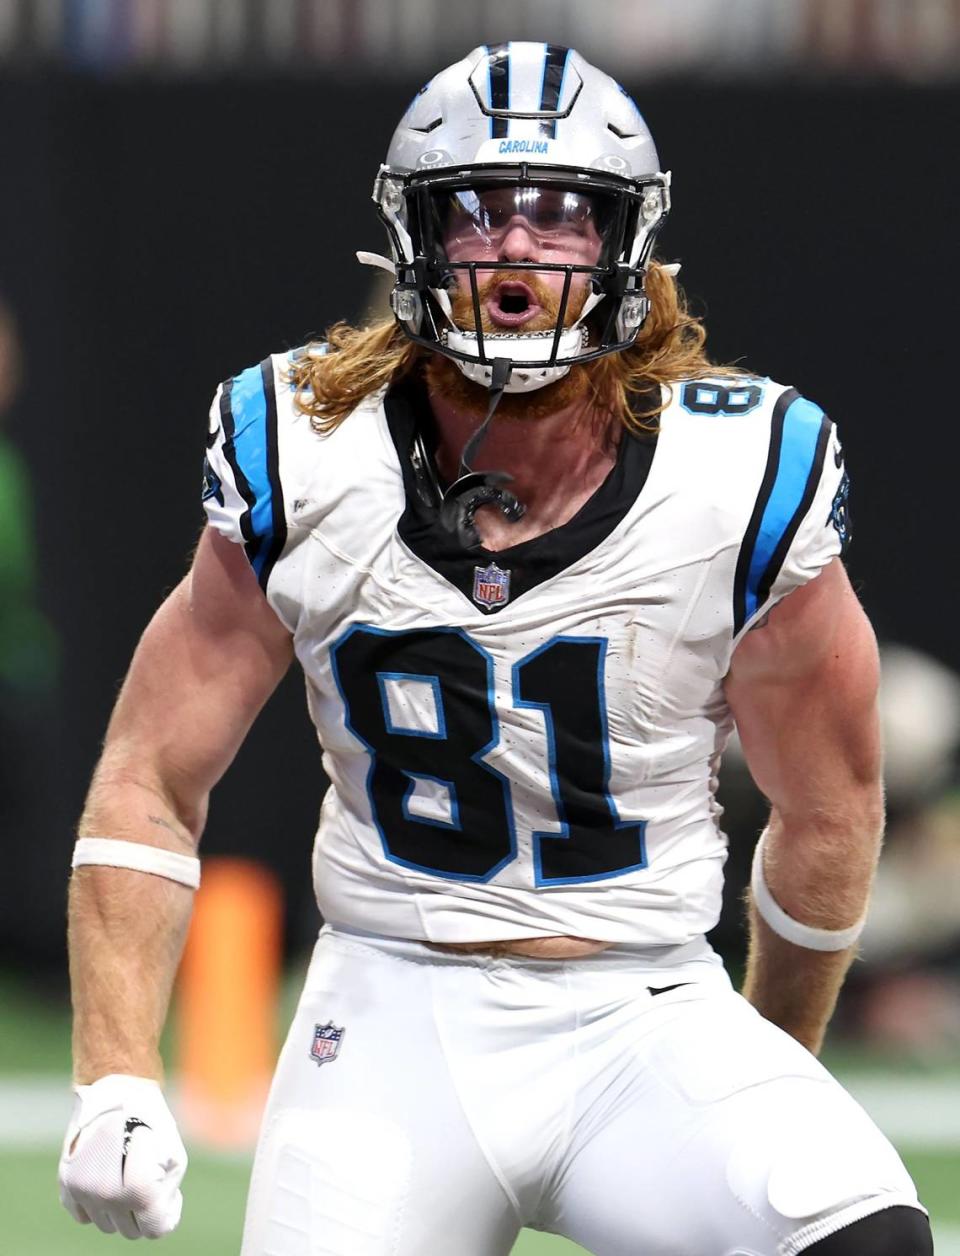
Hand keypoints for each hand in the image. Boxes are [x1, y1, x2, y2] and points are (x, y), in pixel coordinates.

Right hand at [58, 1074, 187, 1238]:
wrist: (116, 1088)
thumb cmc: (151, 1119)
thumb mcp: (173, 1154)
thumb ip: (167, 1193)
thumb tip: (155, 1215)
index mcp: (139, 1190)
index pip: (155, 1231)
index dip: (165, 1214)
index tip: (168, 1195)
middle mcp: (108, 1197)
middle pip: (129, 1231)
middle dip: (142, 1212)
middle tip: (147, 1180)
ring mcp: (84, 1192)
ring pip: (105, 1225)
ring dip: (118, 1208)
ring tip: (126, 1175)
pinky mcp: (67, 1183)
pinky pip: (82, 1215)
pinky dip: (95, 1204)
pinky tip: (106, 1178)